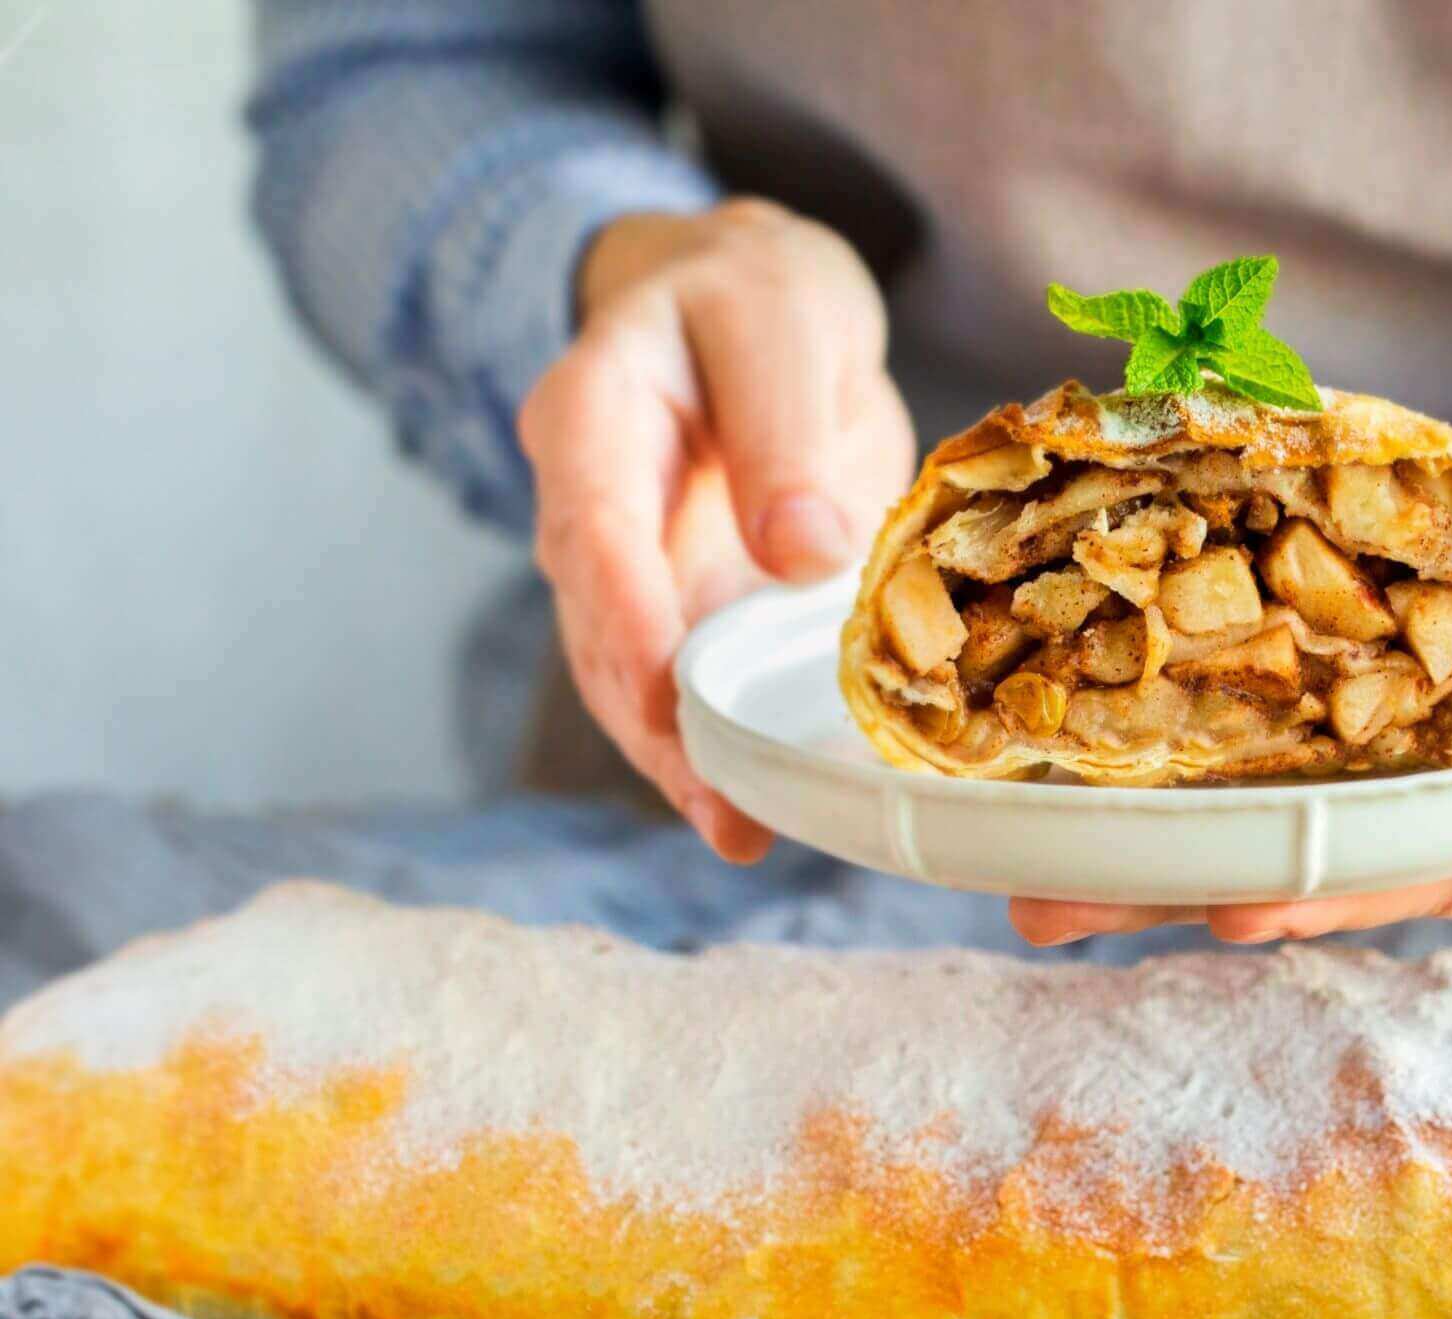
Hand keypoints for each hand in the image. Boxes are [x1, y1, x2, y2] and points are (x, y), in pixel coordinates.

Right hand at [518, 199, 914, 859]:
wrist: (756, 302)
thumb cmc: (760, 297)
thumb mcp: (781, 320)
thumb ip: (784, 429)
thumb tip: (802, 555)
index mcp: (594, 413)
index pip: (593, 522)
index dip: (624, 614)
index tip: (664, 692)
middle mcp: (592, 503)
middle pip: (602, 626)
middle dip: (653, 725)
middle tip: (719, 807)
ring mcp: (634, 566)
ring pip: (636, 678)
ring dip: (683, 762)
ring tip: (740, 831)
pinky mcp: (687, 604)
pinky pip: (693, 686)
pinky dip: (722, 747)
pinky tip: (762, 810)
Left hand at [1008, 613, 1451, 943]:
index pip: (1395, 874)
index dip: (1311, 888)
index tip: (1227, 904)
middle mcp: (1426, 822)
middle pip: (1283, 858)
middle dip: (1165, 884)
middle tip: (1037, 897)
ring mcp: (1394, 773)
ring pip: (1253, 805)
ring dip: (1140, 831)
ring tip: (1012, 845)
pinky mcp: (1376, 709)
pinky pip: (1272, 719)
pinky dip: (1187, 725)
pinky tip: (1085, 731)